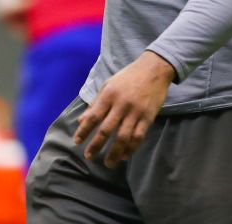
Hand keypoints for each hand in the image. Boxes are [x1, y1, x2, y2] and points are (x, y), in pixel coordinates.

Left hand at [73, 51, 175, 167]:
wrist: (154, 69)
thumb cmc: (128, 77)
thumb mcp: (108, 85)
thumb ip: (95, 103)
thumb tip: (81, 121)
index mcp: (109, 95)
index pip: (93, 116)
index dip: (84, 130)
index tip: (77, 141)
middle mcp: (121, 104)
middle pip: (106, 130)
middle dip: (96, 145)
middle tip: (89, 156)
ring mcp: (136, 112)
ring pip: (123, 137)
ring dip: (114, 152)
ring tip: (108, 163)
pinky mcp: (148, 117)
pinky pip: (138, 136)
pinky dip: (131, 148)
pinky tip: (125, 155)